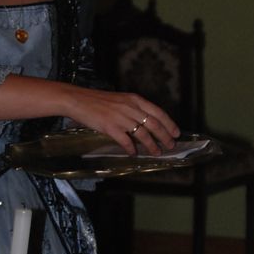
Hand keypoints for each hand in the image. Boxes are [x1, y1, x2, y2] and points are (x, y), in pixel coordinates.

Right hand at [64, 87, 179, 155]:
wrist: (77, 99)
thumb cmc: (96, 100)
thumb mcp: (119, 100)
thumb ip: (132, 108)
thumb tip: (145, 122)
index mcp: (134, 99)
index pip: (158, 112)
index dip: (169, 123)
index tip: (176, 132)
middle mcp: (130, 107)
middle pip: (154, 124)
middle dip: (164, 136)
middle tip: (170, 145)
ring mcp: (120, 117)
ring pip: (142, 133)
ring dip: (151, 145)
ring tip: (156, 152)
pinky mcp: (110, 127)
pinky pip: (125, 141)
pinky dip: (132, 148)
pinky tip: (134, 154)